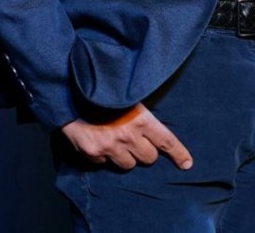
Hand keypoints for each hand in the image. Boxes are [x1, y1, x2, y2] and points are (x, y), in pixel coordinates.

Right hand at [61, 103, 193, 170]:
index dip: (179, 154)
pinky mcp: (92, 152)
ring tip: (114, 139)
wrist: (68, 90)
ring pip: (128, 164)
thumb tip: (151, 129)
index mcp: (140, 119)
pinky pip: (104, 162)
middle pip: (149, 158)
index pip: (166, 141)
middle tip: (134, 140)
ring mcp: (110, 146)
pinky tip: (96, 139)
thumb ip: (139, 114)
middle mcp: (128, 136)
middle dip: (144, 151)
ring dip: (124, 155)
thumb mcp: (126, 97)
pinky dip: (103, 155)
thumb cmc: (101, 91)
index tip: (187, 163)